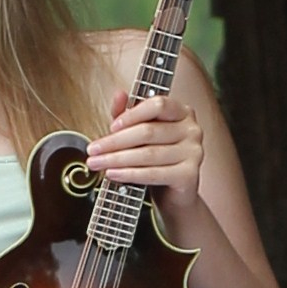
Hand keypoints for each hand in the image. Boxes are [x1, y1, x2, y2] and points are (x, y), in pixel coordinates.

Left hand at [87, 88, 203, 213]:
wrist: (174, 193)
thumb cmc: (156, 158)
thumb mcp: (139, 132)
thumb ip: (128, 113)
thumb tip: (119, 94)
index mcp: (182, 111)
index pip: (158, 104)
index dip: (132, 114)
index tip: (111, 126)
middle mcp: (192, 129)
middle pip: (148, 131)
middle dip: (115, 142)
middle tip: (93, 150)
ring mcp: (194, 152)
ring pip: (148, 154)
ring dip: (117, 159)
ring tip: (97, 163)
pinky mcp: (190, 175)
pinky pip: (154, 173)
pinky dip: (130, 174)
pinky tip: (113, 174)